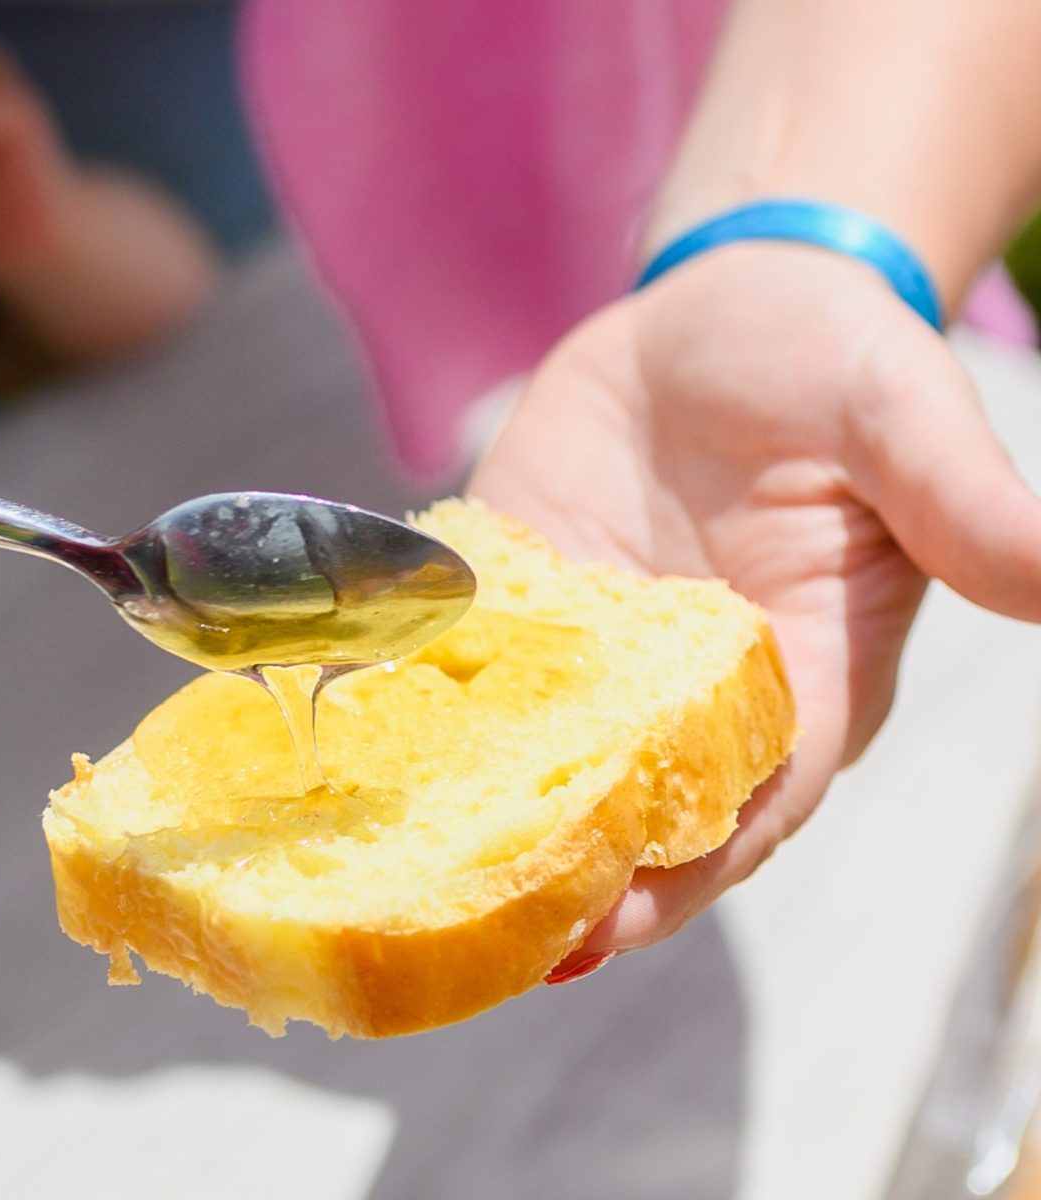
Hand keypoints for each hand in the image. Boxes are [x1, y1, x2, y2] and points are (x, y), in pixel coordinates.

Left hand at [469, 242, 1040, 963]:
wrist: (725, 305)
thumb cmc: (832, 357)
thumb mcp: (901, 413)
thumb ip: (961, 501)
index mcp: (800, 678)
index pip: (747, 808)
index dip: (682, 876)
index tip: (604, 928)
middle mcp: (693, 692)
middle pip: (632, 817)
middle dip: (563, 880)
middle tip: (477, 939)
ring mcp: (598, 652)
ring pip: (542, 764)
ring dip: (483, 823)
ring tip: (399, 880)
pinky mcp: (528, 596)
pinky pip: (477, 671)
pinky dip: (432, 714)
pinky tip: (369, 748)